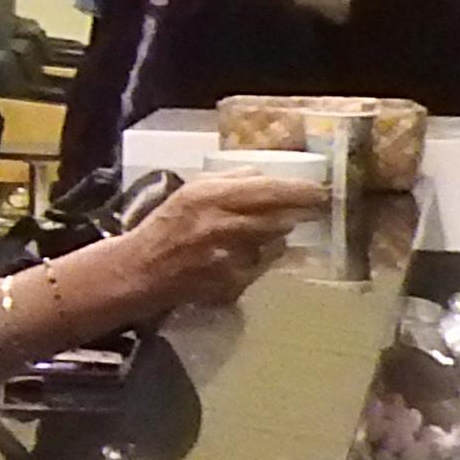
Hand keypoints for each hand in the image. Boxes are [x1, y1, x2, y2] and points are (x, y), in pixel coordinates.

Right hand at [110, 167, 314, 309]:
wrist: (139, 271)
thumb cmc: (164, 227)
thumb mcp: (189, 192)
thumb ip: (227, 181)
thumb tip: (265, 174)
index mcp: (208, 196)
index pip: (266, 190)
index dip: (298, 190)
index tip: (320, 189)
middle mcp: (220, 225)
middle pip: (278, 218)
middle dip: (298, 214)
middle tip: (313, 209)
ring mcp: (227, 258)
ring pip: (274, 244)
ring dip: (278, 238)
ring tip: (271, 233)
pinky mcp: (230, 284)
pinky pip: (261, 268)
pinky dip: (261, 261)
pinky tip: (246, 258)